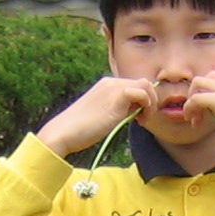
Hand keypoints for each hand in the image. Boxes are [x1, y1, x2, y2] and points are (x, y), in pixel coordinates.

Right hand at [35, 76, 153, 157]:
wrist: (64, 133)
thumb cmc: (81, 130)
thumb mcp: (104, 115)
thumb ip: (119, 109)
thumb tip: (136, 111)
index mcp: (107, 85)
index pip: (135, 85)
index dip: (143, 100)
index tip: (138, 118)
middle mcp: (111, 82)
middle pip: (144, 83)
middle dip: (150, 102)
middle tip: (142, 120)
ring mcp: (113, 88)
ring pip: (146, 85)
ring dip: (151, 103)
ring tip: (142, 120)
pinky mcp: (116, 98)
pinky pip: (142, 93)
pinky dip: (146, 106)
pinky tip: (138, 121)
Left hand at [182, 70, 214, 142]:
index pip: (213, 78)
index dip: (205, 92)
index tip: (205, 110)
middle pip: (202, 78)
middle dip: (195, 95)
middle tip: (197, 115)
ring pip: (196, 84)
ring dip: (191, 101)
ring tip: (194, 120)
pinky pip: (196, 99)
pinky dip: (190, 109)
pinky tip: (194, 122)